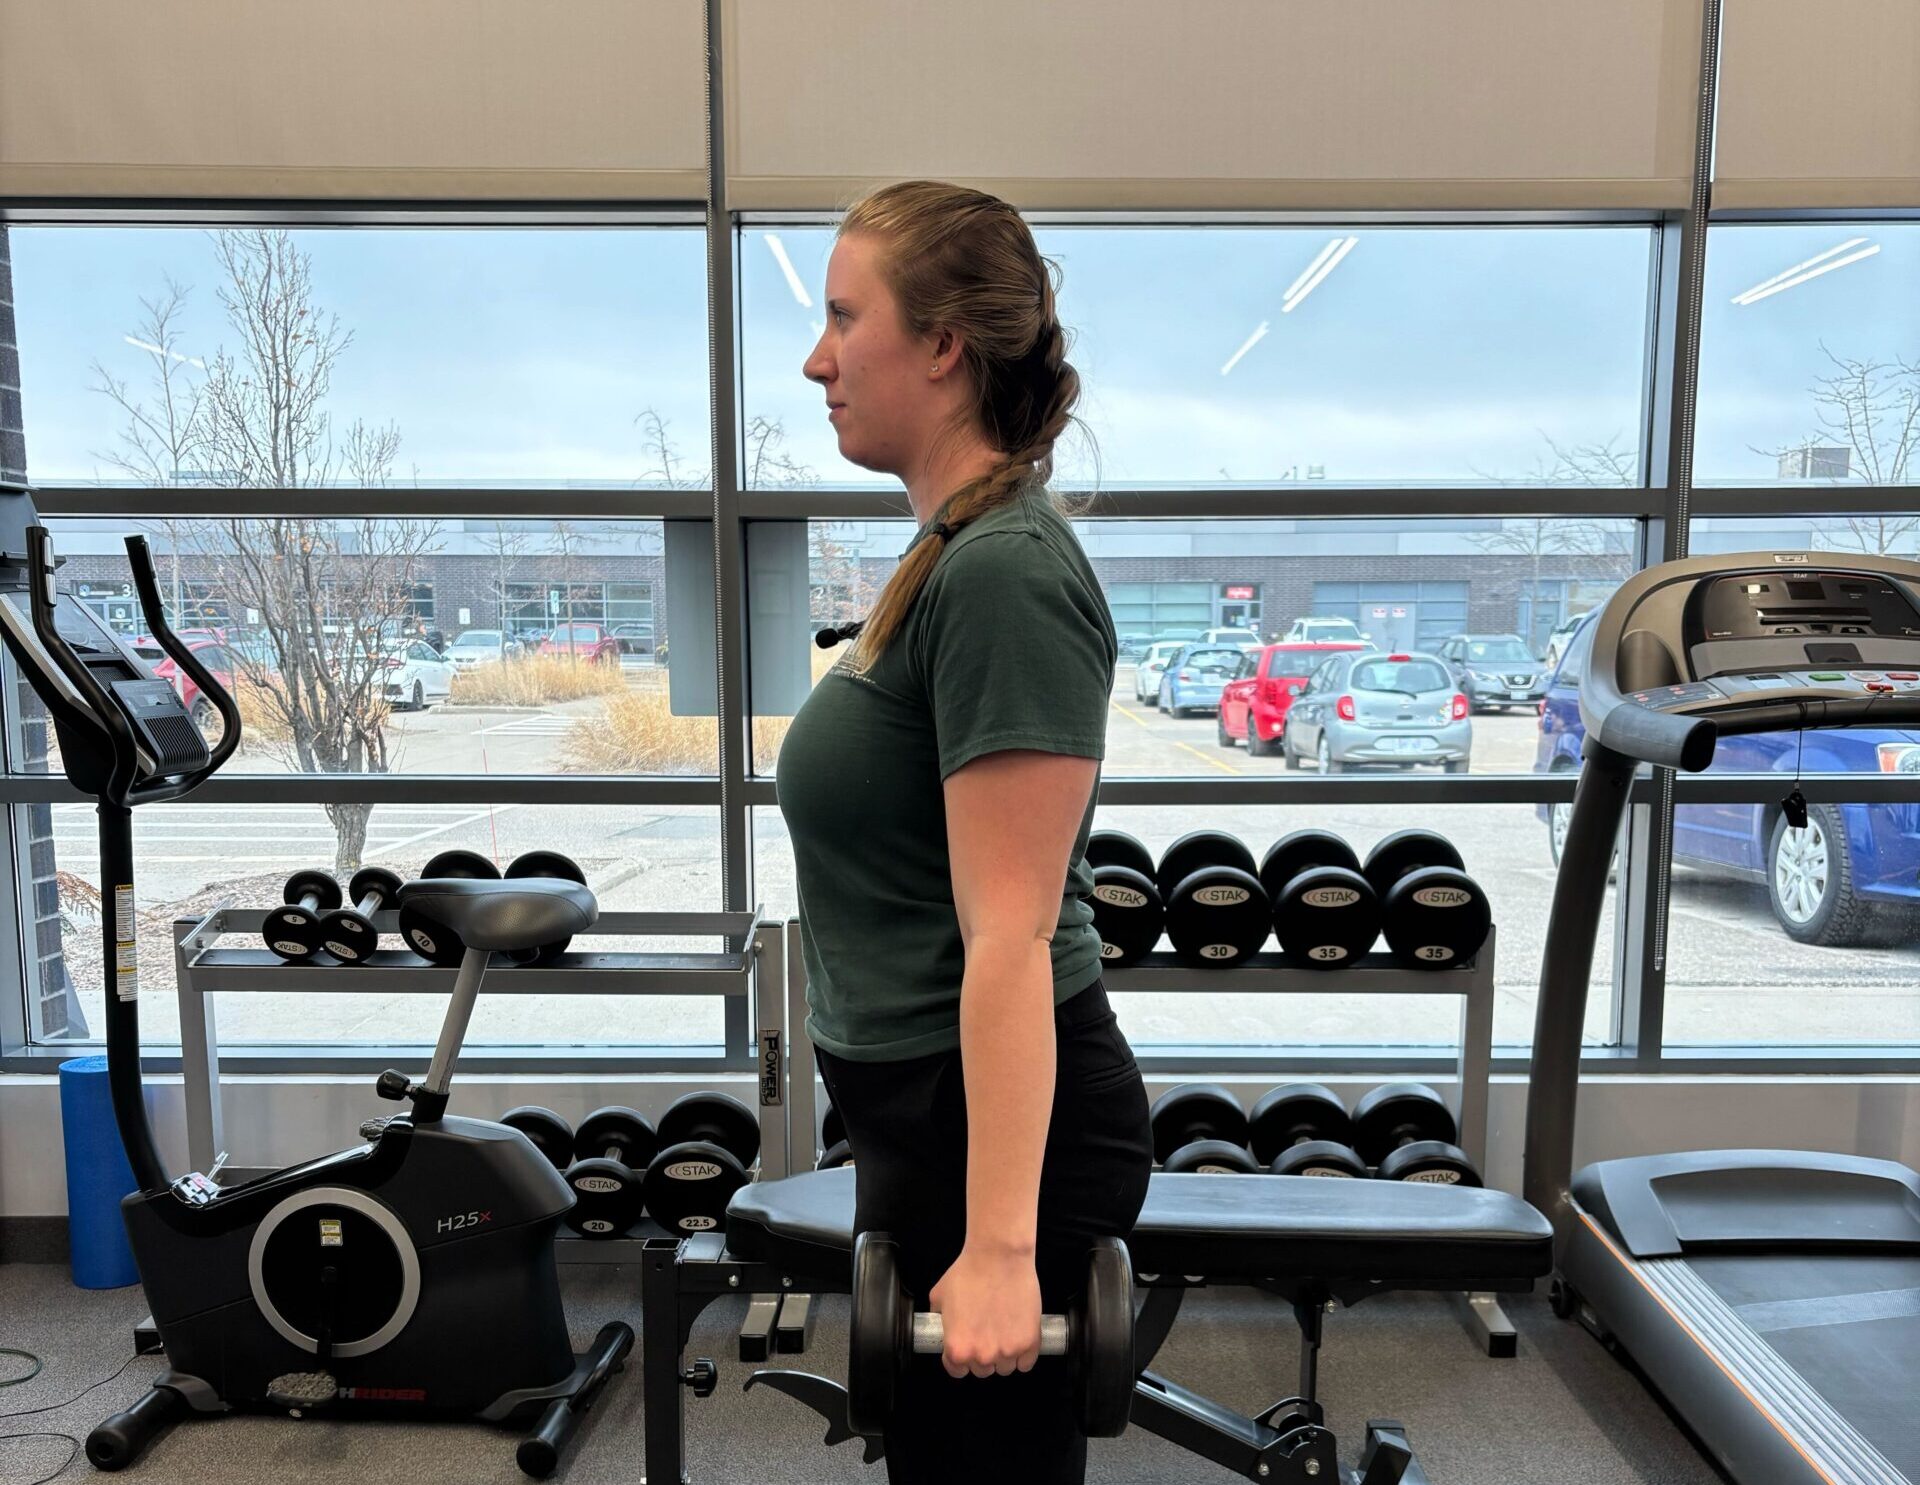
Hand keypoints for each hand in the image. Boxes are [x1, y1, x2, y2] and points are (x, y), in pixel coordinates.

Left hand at [927, 1243, 1042, 1378]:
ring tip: (1003, 1332)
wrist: (999, 1257)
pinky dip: (1024, 1354)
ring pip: (1005, 1367)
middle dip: (983, 1355)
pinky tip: (1018, 1337)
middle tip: (986, 1333)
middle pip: (983, 1370)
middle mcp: (982, 1356)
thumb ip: (939, 1320)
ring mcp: (1007, 1351)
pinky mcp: (1029, 1342)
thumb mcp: (939, 1296)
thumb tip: (943, 1326)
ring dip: (1004, 1355)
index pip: (957, 1371)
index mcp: (957, 1348)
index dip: (960, 1358)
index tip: (967, 1348)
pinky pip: (1026, 1363)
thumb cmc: (970, 1272)